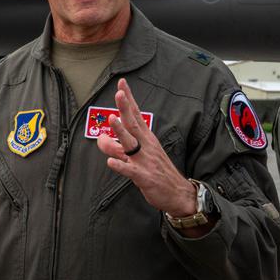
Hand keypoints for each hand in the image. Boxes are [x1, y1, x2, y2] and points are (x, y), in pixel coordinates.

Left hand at [97, 78, 197, 218]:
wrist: (178, 194)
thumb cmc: (156, 171)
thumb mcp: (138, 156)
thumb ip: (117, 146)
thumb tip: (101, 139)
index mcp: (146, 139)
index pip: (136, 115)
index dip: (129, 100)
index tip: (122, 84)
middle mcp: (146, 146)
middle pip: (133, 124)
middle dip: (125, 109)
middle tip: (119, 94)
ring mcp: (145, 161)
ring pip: (131, 144)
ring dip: (121, 132)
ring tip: (112, 119)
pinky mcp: (144, 177)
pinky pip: (130, 170)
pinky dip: (121, 166)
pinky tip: (111, 162)